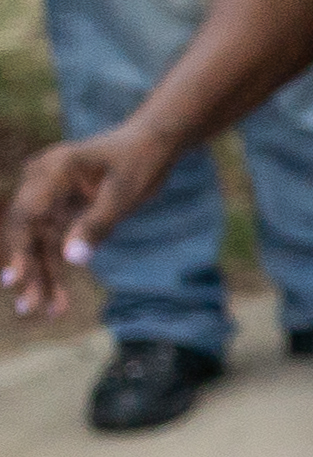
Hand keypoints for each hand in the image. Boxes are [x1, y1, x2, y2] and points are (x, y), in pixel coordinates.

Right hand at [0, 128, 170, 315]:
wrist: (153, 144)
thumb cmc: (139, 160)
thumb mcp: (124, 193)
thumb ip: (97, 224)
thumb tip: (73, 259)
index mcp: (52, 170)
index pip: (26, 214)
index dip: (19, 248)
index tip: (15, 278)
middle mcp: (41, 184)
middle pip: (28, 233)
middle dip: (29, 271)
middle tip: (27, 307)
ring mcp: (49, 201)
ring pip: (38, 245)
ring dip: (41, 278)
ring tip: (42, 312)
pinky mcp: (60, 215)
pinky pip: (53, 246)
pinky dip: (56, 271)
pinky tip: (58, 302)